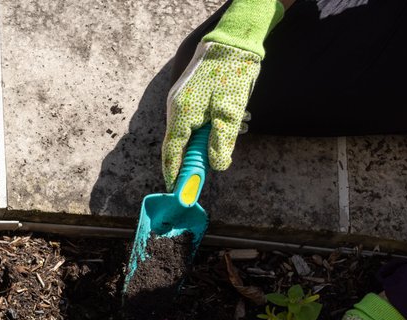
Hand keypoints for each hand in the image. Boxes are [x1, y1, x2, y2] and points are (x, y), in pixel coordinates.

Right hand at [162, 0, 283, 187]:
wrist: (231, 41)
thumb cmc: (231, 75)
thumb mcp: (231, 113)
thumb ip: (221, 142)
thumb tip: (217, 166)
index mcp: (181, 116)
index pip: (172, 153)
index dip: (174, 173)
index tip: (176, 189)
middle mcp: (175, 110)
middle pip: (180, 144)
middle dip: (195, 156)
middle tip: (209, 167)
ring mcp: (180, 101)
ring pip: (189, 130)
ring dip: (207, 138)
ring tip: (234, 130)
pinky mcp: (188, 95)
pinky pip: (193, 119)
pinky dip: (208, 125)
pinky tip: (229, 119)